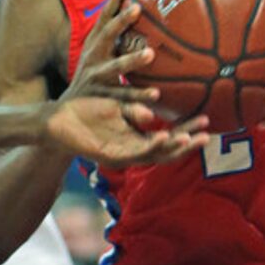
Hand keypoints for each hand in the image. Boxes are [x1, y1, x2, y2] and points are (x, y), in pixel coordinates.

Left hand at [48, 96, 208, 167]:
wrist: (57, 120)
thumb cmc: (87, 110)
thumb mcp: (115, 107)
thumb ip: (134, 109)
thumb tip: (152, 112)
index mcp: (135, 138)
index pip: (168, 139)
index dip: (187, 131)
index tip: (206, 120)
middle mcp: (132, 150)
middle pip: (167, 152)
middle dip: (187, 144)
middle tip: (207, 135)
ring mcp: (122, 155)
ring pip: (154, 155)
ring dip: (173, 147)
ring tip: (189, 137)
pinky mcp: (110, 156)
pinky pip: (135, 152)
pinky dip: (151, 145)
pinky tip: (164, 136)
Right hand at [68, 0, 163, 107]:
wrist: (70, 110)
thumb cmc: (94, 75)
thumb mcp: (98, 53)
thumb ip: (115, 35)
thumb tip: (137, 9)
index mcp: (94, 44)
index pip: (104, 18)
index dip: (114, 0)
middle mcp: (94, 57)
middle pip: (107, 36)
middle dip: (121, 21)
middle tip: (137, 9)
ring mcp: (98, 78)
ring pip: (116, 67)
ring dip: (132, 60)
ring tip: (150, 53)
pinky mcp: (105, 98)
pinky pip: (125, 97)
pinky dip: (139, 95)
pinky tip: (156, 93)